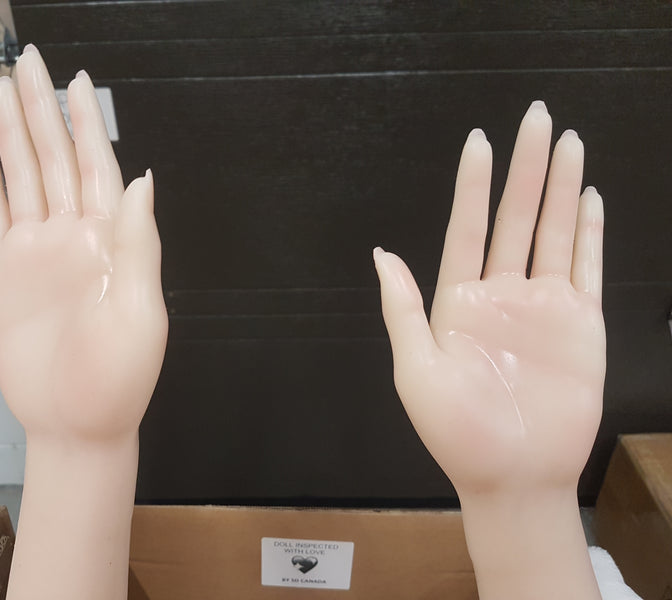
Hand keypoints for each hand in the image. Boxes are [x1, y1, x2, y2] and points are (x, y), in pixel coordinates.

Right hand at [0, 45, 166, 443]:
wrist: (77, 422)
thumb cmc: (118, 378)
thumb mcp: (141, 310)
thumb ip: (137, 242)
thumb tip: (142, 180)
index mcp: (110, 241)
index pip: (97, 167)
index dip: (85, 123)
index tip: (74, 82)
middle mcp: (73, 237)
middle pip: (54, 159)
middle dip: (42, 111)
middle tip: (27, 63)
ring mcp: (37, 253)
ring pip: (21, 178)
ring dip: (12, 134)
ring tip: (2, 92)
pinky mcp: (5, 273)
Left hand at [374, 101, 604, 496]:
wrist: (512, 477)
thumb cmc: (456, 432)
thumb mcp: (415, 369)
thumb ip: (402, 308)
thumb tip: (381, 253)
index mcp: (457, 301)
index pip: (466, 229)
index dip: (473, 185)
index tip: (479, 141)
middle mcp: (501, 294)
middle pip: (514, 219)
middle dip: (525, 169)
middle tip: (536, 118)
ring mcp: (543, 306)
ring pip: (554, 232)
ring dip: (561, 188)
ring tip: (566, 143)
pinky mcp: (580, 324)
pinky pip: (587, 268)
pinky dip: (590, 232)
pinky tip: (589, 197)